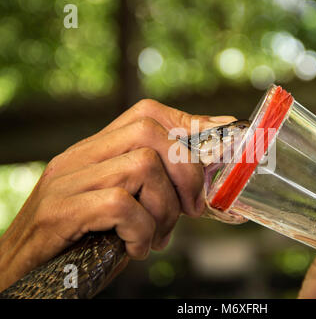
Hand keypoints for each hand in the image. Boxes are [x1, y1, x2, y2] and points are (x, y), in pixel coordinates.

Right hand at [0, 99, 235, 291]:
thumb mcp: (122, 208)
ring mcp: (67, 182)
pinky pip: (120, 204)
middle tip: (191, 208)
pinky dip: (141, 230)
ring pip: (142, 166)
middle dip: (185, 172)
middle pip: (149, 133)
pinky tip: (135, 248)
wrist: (23, 276)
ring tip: (156, 237)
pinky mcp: (60, 212)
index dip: (188, 124)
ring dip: (164, 210)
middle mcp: (79, 158)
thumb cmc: (81, 243)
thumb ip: (153, 189)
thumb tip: (202, 180)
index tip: (217, 140)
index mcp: (95, 152)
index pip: (146, 114)